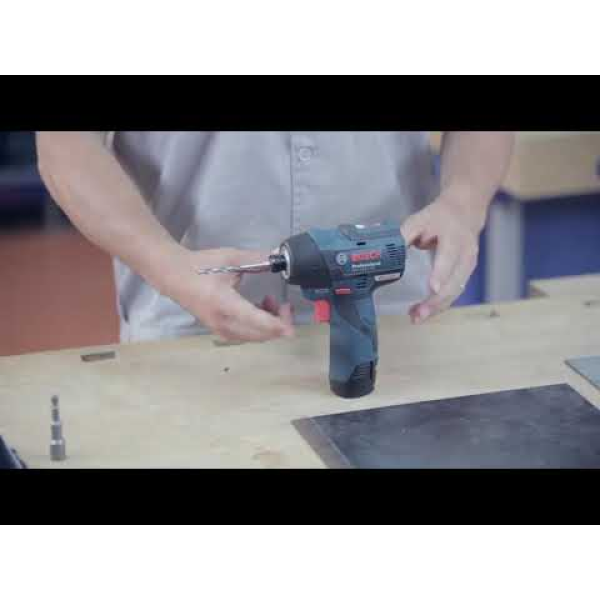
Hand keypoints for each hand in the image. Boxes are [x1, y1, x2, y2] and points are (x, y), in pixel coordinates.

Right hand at [161, 247, 294, 341]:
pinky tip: (258, 309)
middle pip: (260, 334)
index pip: (258, 321)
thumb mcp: (230, 259)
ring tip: (270, 303)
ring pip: (254, 337)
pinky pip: (245, 335)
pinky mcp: (219, 331)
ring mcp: (220, 330)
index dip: (278, 325)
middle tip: (284, 305)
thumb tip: (277, 257)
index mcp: (226, 304)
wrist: (173, 275)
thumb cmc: (201, 266)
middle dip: (278, 323)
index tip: (292, 329)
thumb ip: (257, 259)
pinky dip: (258, 326)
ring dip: (268, 325)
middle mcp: (223, 323)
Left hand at [401, 196, 482, 323]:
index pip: (448, 257)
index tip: (432, 288)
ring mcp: (469, 266)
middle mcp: (466, 254)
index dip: (440, 273)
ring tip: (417, 317)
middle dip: (436, 301)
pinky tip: (425, 312)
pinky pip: (455, 293)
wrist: (465, 211)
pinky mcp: (466, 274)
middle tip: (418, 313)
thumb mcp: (420, 219)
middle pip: (454, 282)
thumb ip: (404, 235)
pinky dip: (440, 304)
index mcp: (454, 238)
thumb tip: (387, 254)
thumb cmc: (439, 217)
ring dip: (437, 307)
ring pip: (455, 291)